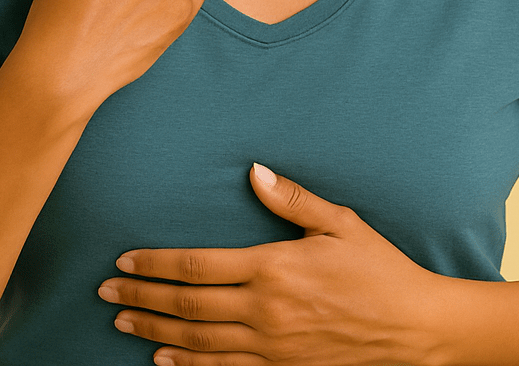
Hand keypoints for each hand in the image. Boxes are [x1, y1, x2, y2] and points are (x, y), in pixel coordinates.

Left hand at [98, 164, 437, 365]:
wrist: (414, 330)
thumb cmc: (379, 269)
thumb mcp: (340, 223)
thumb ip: (292, 199)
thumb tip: (255, 171)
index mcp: (272, 268)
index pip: (196, 265)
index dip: (155, 263)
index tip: (125, 259)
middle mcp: (263, 310)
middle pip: (187, 305)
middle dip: (142, 296)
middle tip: (105, 291)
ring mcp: (270, 347)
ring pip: (197, 342)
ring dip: (155, 330)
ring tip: (123, 322)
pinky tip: (164, 361)